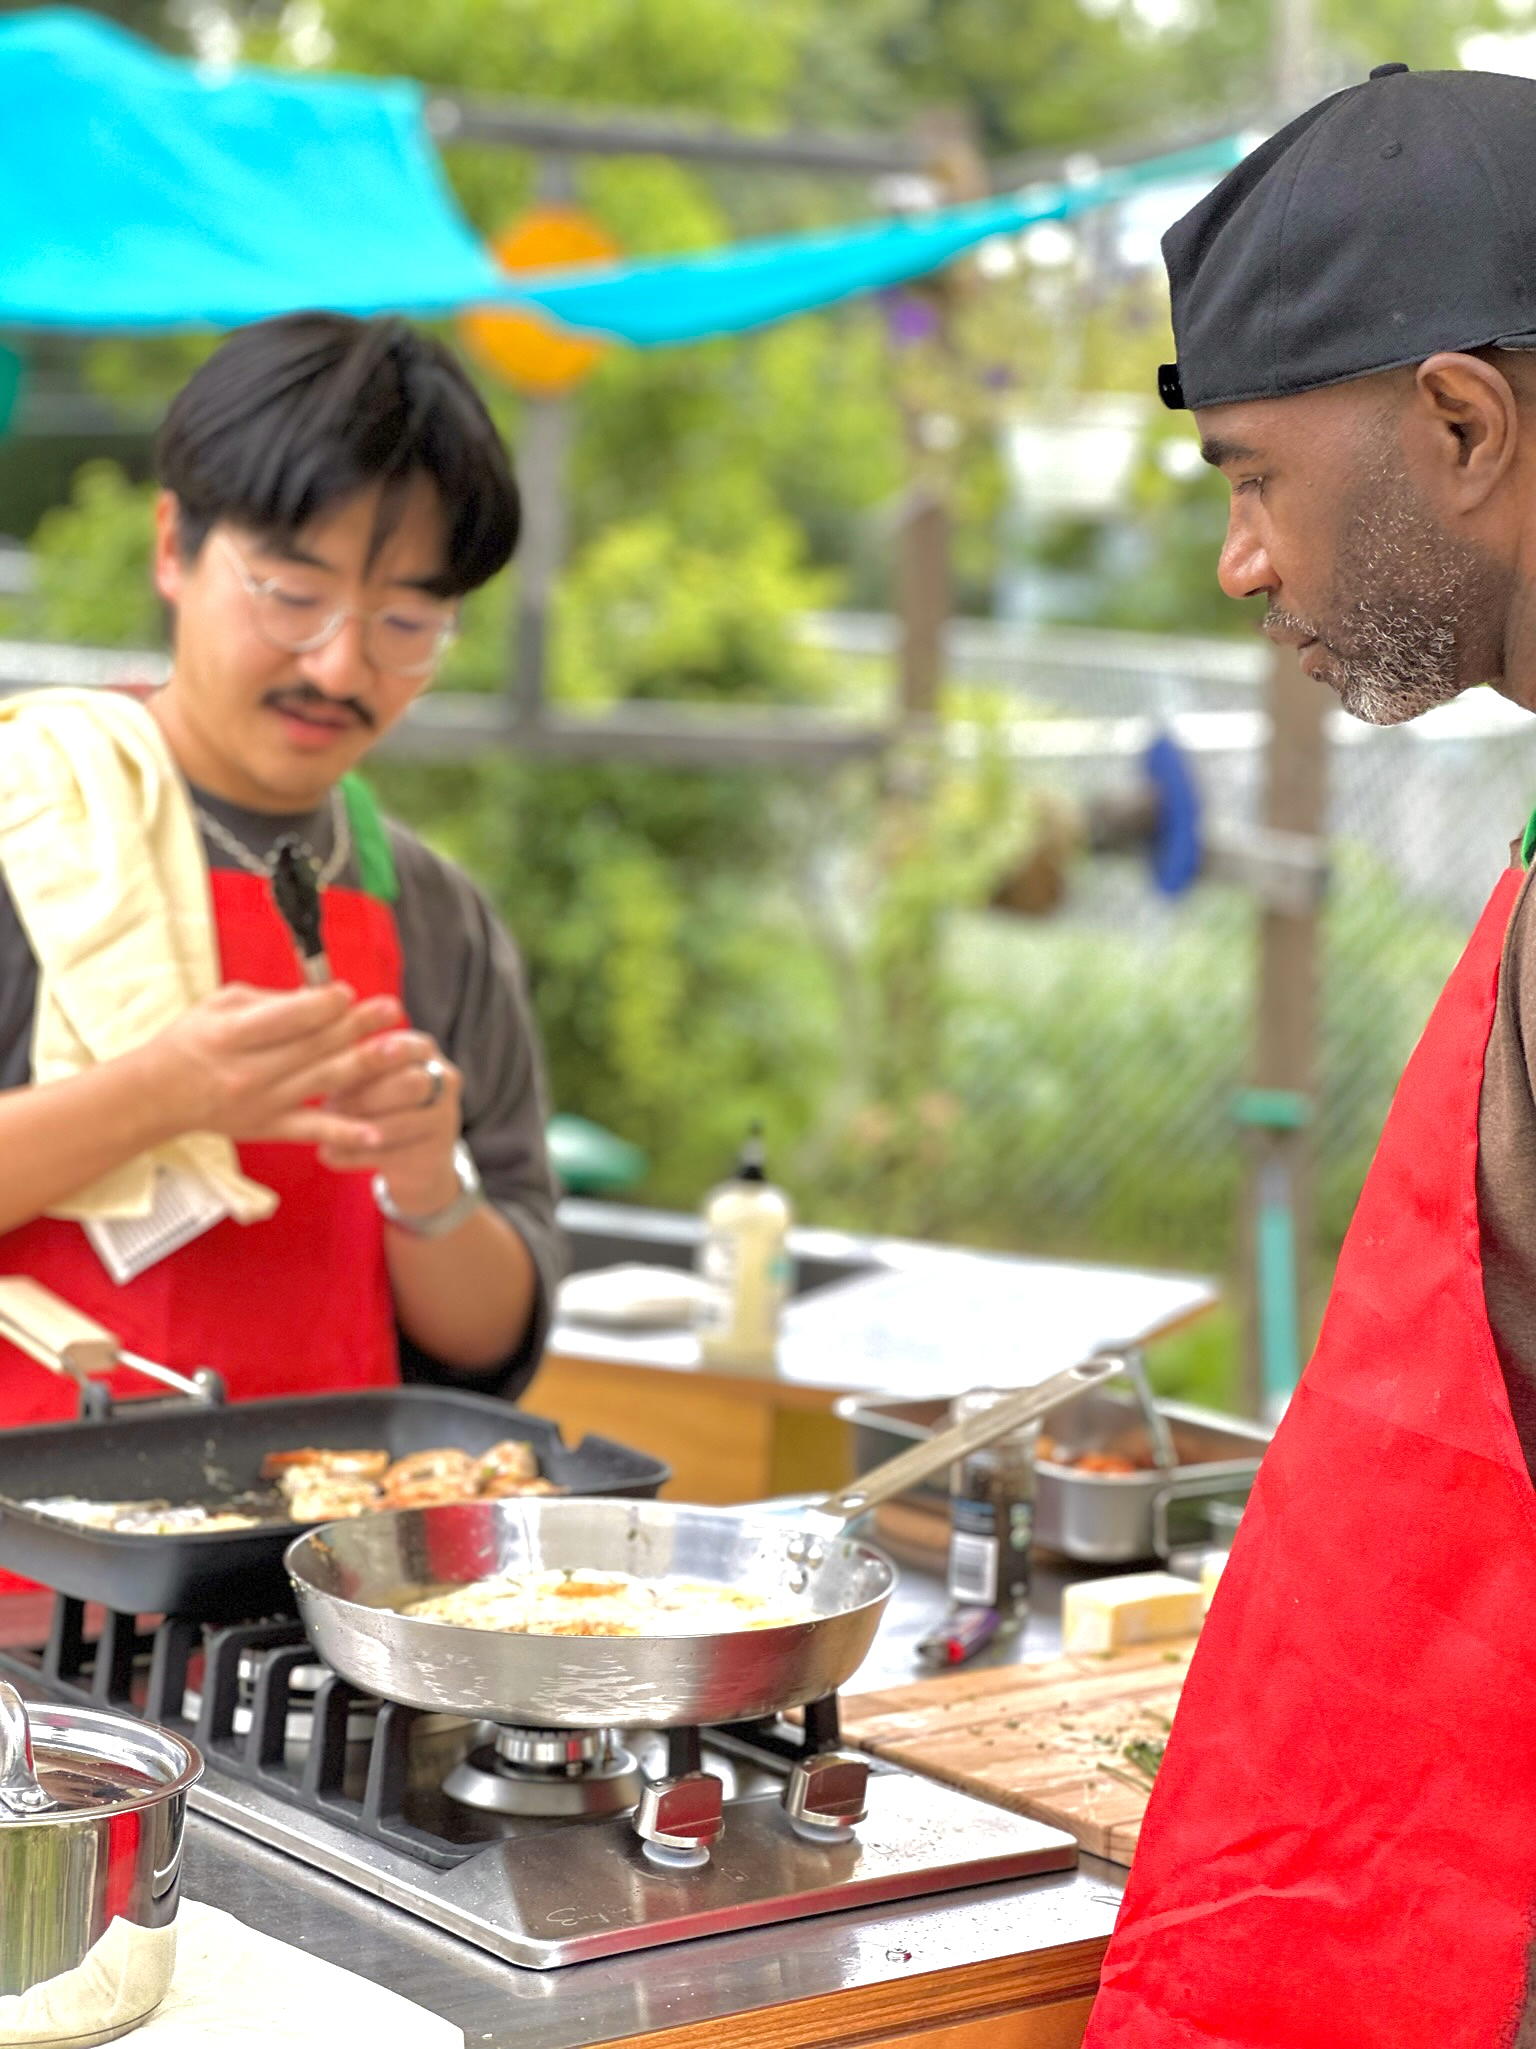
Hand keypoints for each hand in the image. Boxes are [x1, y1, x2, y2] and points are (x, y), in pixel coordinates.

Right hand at [138, 982, 406, 1150]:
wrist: (159, 1095)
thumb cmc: (193, 1039)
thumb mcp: (222, 1004)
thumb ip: (271, 1000)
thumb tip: (322, 997)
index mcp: (232, 1034)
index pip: (287, 1018)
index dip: (323, 1005)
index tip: (349, 992)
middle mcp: (248, 1071)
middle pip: (314, 1047)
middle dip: (358, 1026)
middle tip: (392, 1008)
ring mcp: (262, 1103)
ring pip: (324, 1082)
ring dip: (368, 1065)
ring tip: (403, 1050)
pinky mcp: (270, 1127)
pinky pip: (314, 1130)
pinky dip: (347, 1131)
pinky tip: (380, 1130)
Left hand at [317, 1032, 463, 1213]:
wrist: (417, 1156)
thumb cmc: (380, 1100)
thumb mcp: (370, 1074)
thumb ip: (348, 1060)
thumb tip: (309, 1049)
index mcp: (424, 1050)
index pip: (399, 1045)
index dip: (365, 1058)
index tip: (333, 1068)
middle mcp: (445, 1081)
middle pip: (410, 1083)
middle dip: (365, 1096)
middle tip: (329, 1105)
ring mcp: (443, 1120)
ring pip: (402, 1122)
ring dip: (359, 1126)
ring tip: (325, 1130)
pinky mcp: (432, 1156)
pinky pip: (390, 1155)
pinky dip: (353, 1155)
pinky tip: (327, 1153)